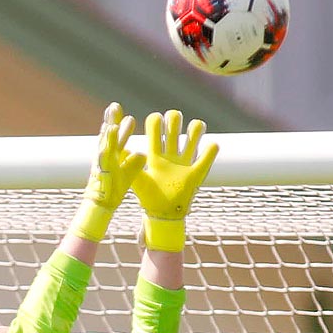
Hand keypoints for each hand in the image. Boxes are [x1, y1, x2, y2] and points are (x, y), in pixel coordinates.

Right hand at [72, 103, 145, 242]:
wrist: (101, 204)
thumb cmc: (113, 190)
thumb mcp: (128, 174)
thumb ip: (134, 163)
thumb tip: (142, 153)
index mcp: (111, 156)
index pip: (116, 138)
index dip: (120, 126)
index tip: (125, 114)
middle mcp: (105, 155)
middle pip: (109, 133)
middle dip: (112, 119)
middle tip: (115, 104)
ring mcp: (102, 158)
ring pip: (106, 138)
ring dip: (110, 123)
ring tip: (113, 109)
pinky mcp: (101, 164)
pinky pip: (105, 148)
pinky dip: (108, 138)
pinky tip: (112, 127)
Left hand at [131, 109, 218, 250]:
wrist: (163, 214)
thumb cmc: (149, 198)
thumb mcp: (138, 181)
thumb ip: (130, 166)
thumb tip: (122, 150)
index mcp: (155, 153)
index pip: (155, 127)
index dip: (156, 121)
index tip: (156, 123)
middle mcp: (170, 154)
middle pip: (174, 124)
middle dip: (174, 119)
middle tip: (173, 125)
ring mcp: (184, 161)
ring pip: (193, 134)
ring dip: (195, 128)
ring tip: (194, 131)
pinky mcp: (196, 172)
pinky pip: (207, 156)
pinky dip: (211, 149)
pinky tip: (210, 146)